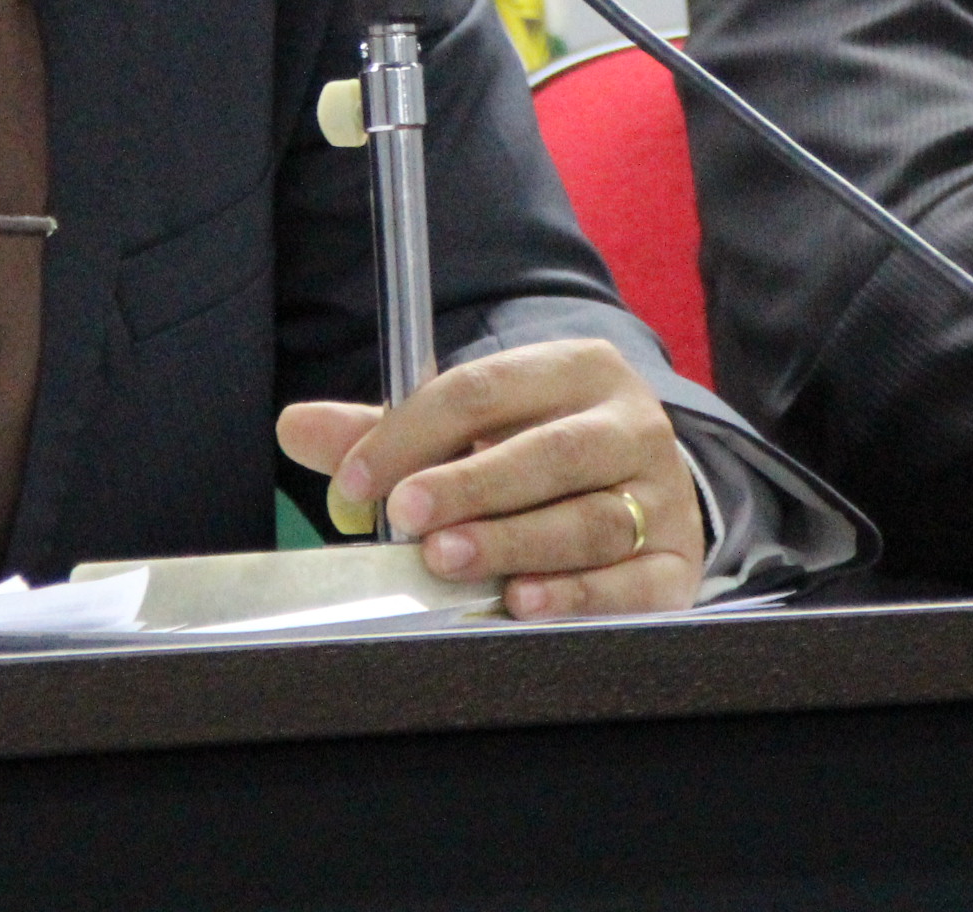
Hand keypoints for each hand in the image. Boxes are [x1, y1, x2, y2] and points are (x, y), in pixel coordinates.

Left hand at [277, 339, 706, 616]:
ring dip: (515, 542)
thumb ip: (389, 432)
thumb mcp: (472, 430)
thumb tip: (294, 426)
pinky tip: (525, 602)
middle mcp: (632, 424)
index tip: (360, 482)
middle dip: (471, 485)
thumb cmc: (538, 455)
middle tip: (405, 517)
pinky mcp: (677, 562)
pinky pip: (632, 582)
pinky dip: (579, 595)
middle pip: (551, 452)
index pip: (489, 389)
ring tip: (450, 561)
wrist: (645, 492)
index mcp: (578, 369)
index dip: (417, 433)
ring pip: (590, 519)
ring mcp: (662, 495)